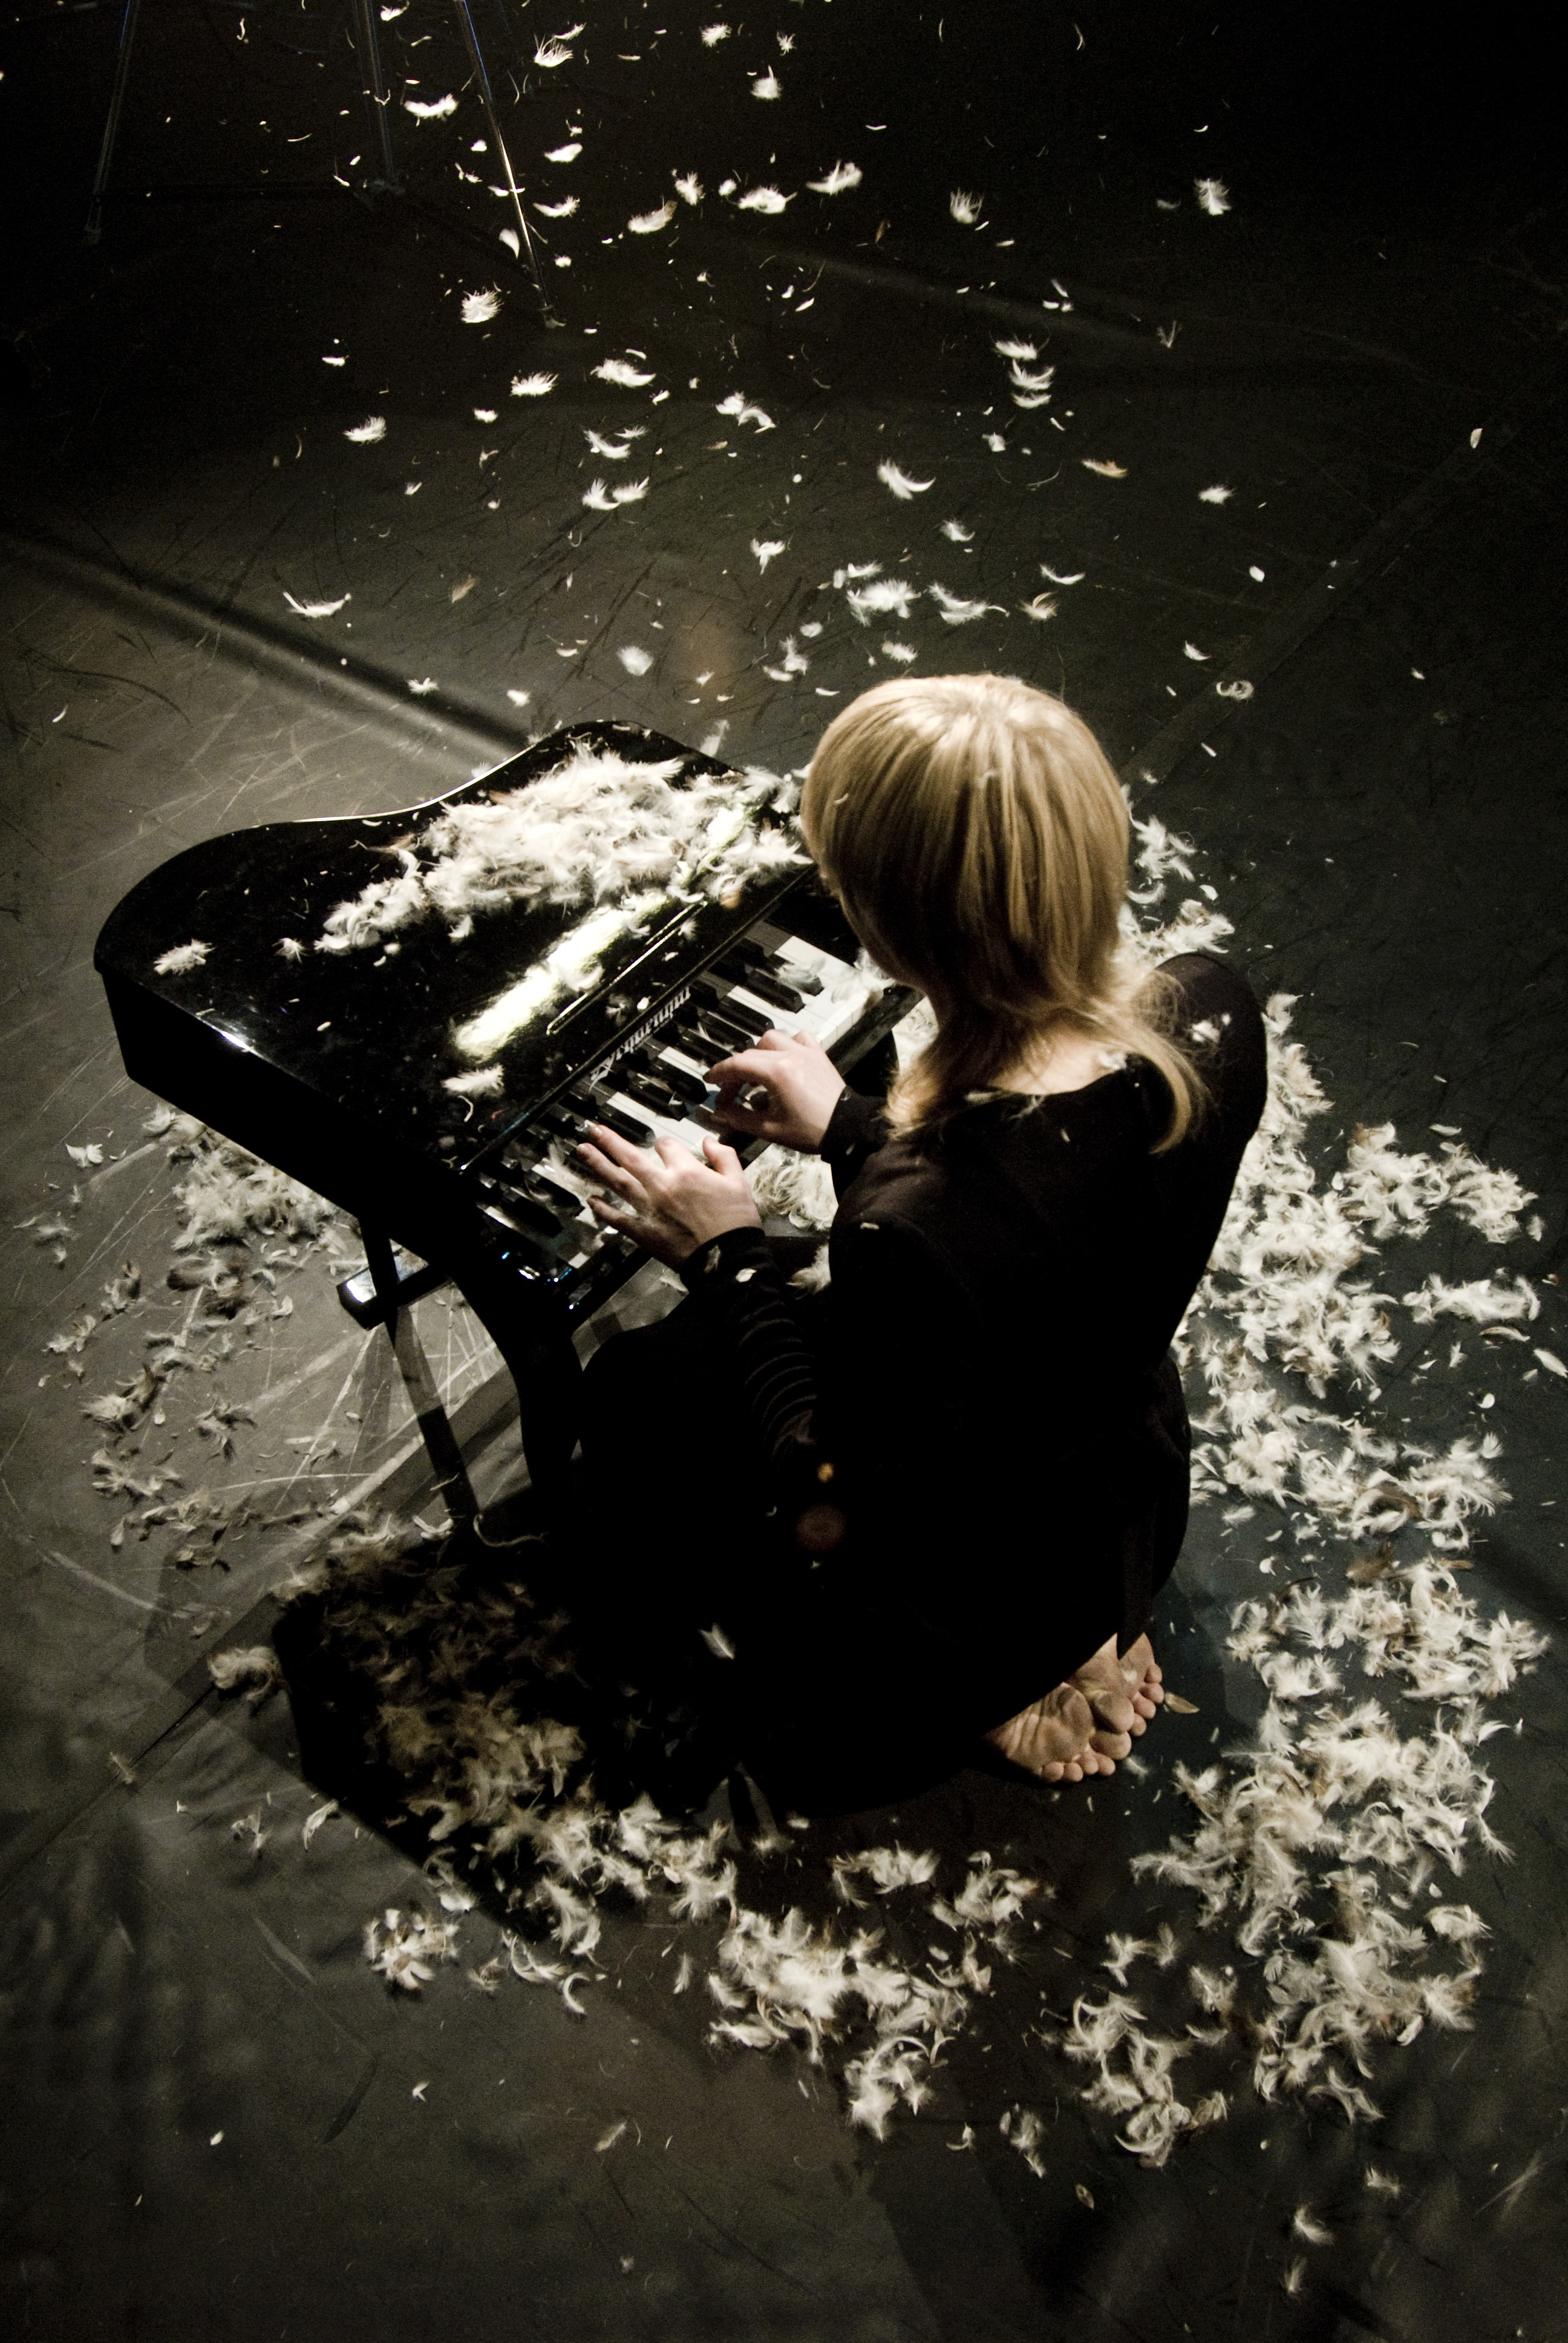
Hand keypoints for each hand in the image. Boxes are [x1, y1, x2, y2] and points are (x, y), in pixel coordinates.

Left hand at [577, 1124, 760, 1266]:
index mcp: (687, 1171)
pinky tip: (591, 1200)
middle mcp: (663, 1187)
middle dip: (610, 1141)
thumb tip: (709, 1140)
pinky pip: (619, 1218)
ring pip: (618, 1182)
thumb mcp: (739, 1182)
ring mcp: (650, 1210)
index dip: (664, 1144)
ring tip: (583, 1152)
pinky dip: (603, 1209)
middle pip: (630, 1157)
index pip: (666, 1146)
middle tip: (595, 1131)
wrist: (728, 1260)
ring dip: (598, 1165)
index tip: (663, 1147)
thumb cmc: (735, 1223)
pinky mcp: (644, 1232)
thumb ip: (723, 1155)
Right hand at [708, 1028, 847, 1153]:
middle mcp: (791, 1055)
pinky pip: (798, 1038)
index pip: (738, 1064)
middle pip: (751, 1053)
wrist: (848, 1129)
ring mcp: (806, 1052)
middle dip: (736, 1072)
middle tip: (731, 1094)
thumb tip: (719, 1112)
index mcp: (778, 1072)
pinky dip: (785, 1046)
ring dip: (758, 1054)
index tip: (710, 1080)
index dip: (719, 1073)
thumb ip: (739, 1118)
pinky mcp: (818, 1056)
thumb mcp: (769, 1129)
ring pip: (772, 1039)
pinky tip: (782, 1061)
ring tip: (755, 1076)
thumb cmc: (813, 1131)